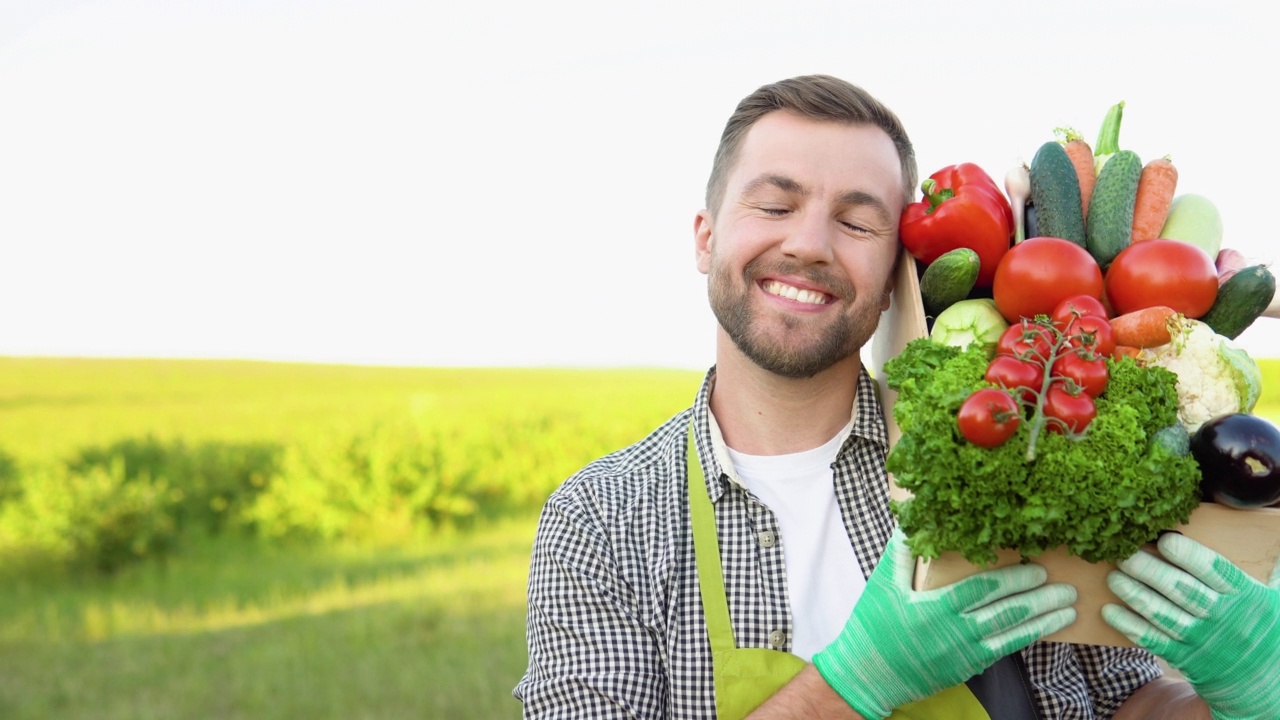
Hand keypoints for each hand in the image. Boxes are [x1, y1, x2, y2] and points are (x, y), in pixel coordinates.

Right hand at [812, 528, 1076, 719]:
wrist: (868, 675)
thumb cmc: (872, 627)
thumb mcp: (881, 585)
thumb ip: (900, 553)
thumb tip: (911, 521)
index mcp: (935, 607)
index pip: (984, 589)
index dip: (1013, 578)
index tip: (1037, 568)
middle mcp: (956, 632)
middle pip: (1007, 612)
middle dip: (1040, 599)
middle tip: (1066, 587)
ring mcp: (964, 653)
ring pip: (1012, 634)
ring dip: (1043, 621)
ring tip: (1069, 609)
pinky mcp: (967, 667)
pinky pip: (1004, 651)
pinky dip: (1026, 639)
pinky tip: (1043, 629)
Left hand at [1102, 533, 1279, 719]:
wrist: (1266, 683)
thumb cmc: (1265, 629)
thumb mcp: (1274, 598)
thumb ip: (1261, 570)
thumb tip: (1257, 531)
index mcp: (1246, 597)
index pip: (1216, 571)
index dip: (1189, 555)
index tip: (1164, 540)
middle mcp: (1223, 618)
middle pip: (1182, 591)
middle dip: (1150, 571)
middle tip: (1124, 554)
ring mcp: (1201, 640)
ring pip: (1164, 615)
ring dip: (1135, 595)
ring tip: (1114, 578)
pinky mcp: (1185, 659)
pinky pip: (1154, 641)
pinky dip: (1130, 626)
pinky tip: (1110, 611)